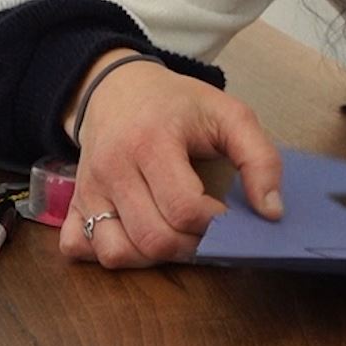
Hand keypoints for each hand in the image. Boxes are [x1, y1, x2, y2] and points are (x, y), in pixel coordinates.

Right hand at [58, 53, 283, 267]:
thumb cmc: (177, 104)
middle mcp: (113, 167)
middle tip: (206, 232)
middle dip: (191, 246)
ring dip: (152, 258)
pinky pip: (79, 248)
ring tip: (175, 236)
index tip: (226, 214)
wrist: (118, 87)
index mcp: (152, 141)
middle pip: (154, 237)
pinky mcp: (74, 202)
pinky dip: (107, 255)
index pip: (184, 208)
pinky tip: (134, 238)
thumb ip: (260, 159)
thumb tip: (272, 212)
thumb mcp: (229, 115)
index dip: (215, 224)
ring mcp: (88, 188)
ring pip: (116, 252)